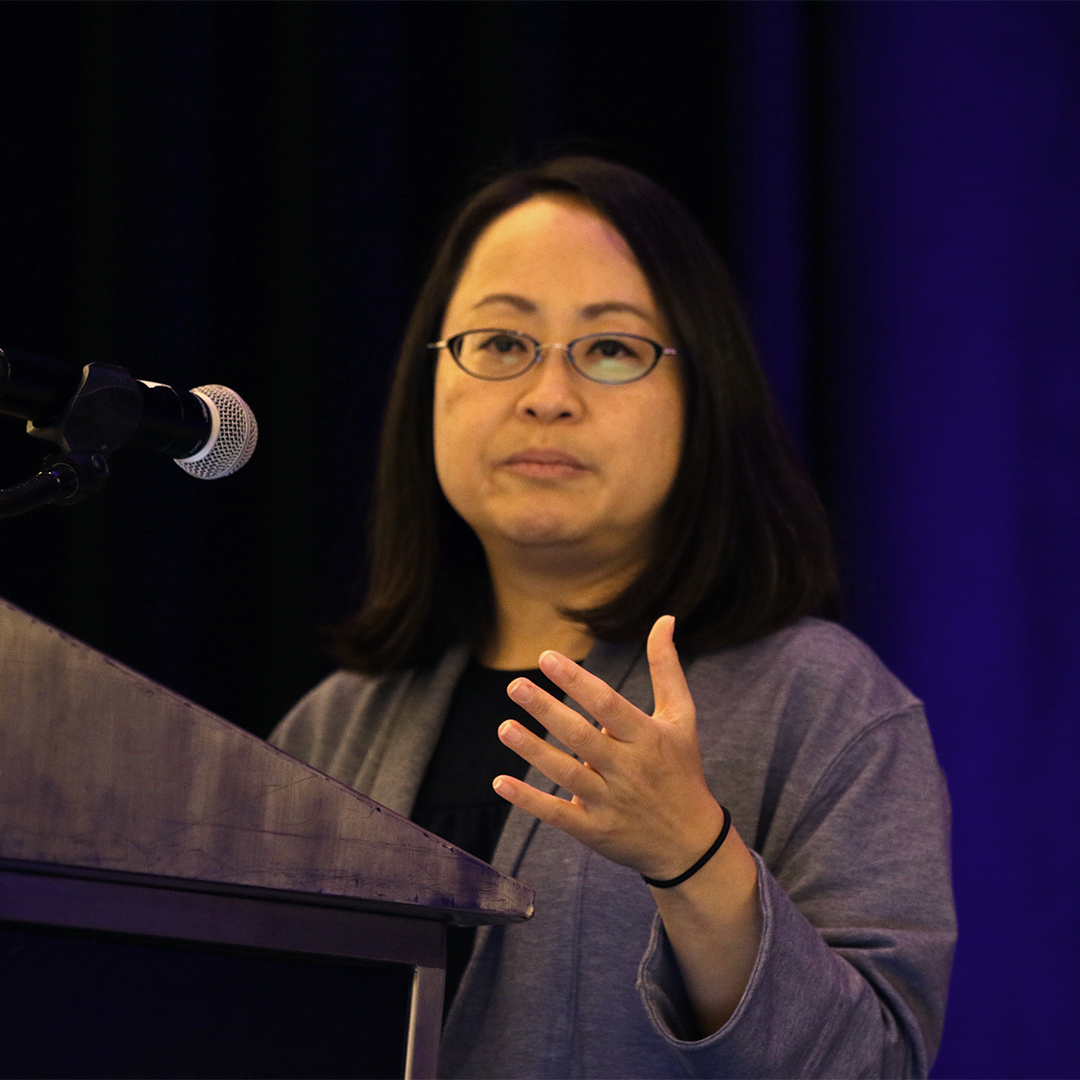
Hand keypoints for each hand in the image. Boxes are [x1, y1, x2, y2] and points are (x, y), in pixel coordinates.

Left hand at [493, 615, 725, 880]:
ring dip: (532, 751)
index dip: (577, 681)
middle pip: (581, 736)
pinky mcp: (595, 830)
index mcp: (647, 737)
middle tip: (515, 685)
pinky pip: (557, 814)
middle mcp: (628, 768)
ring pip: (566, 773)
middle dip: (547, 710)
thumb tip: (665, 618)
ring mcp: (610, 801)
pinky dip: (528, 800)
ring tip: (504, 726)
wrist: (692, 843)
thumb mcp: (681, 717)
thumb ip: (666, 668)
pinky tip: (501, 782)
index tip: (547, 658)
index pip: (607, 704)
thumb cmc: (682, 769)